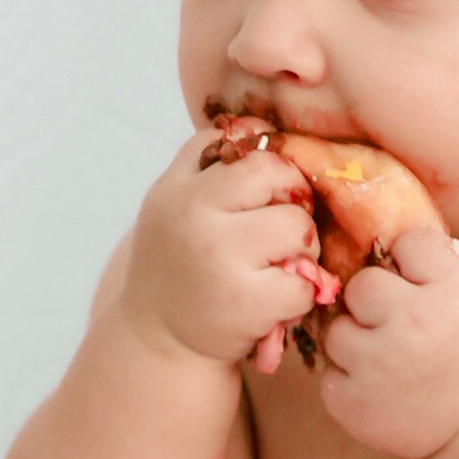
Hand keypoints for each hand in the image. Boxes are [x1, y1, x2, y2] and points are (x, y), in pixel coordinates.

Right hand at [118, 131, 328, 370]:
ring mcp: (221, 261)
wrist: (155, 335)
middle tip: (276, 234)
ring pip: (299, 228)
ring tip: (275, 267)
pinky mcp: (246, 304)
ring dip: (301, 250)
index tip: (269, 199)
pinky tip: (272, 302)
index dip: (275, 171)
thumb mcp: (173, 198)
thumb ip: (206, 156)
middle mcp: (196, 219)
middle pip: (280, 179)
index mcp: (181, 190)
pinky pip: (304, 283)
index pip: (253, 149)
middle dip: (291, 204)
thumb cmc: (177, 258)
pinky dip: (299, 295)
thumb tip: (260, 123)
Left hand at [316, 225, 458, 458]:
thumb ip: (446, 274)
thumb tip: (401, 249)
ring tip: (385, 360)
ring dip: (356, 342)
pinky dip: (349, 382)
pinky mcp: (355, 402)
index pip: (409, 243)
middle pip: (362, 284)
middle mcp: (412, 321)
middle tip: (393, 323)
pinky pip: (330, 375)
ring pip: (337, 330)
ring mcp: (379, 364)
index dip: (412, 261)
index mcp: (451, 291)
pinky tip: (378, 389)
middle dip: (375, 301)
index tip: (418, 281)